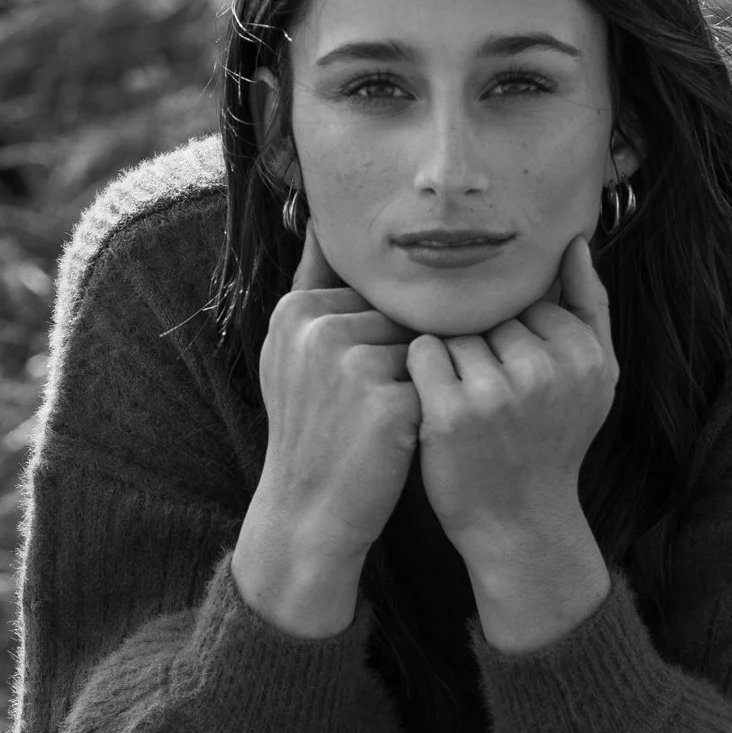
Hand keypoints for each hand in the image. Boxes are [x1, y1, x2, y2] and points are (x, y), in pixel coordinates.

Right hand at [255, 221, 422, 561]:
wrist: (309, 514)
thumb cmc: (313, 432)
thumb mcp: (292, 357)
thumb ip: (314, 288)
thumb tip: (322, 218)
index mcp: (297, 310)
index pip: (377, 295)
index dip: (386, 337)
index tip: (369, 376)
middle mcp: (319, 327)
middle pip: (404, 317)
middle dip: (406, 357)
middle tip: (378, 404)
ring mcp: (351, 362)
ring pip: (427, 347)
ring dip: (424, 380)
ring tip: (386, 420)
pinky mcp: (385, 399)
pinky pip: (440, 381)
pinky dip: (434, 406)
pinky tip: (404, 434)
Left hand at [404, 234, 617, 557]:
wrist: (519, 522)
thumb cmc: (553, 442)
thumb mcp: (596, 378)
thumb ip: (589, 305)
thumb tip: (573, 240)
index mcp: (584, 354)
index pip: (528, 301)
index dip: (513, 335)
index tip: (519, 377)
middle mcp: (545, 369)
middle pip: (488, 314)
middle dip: (481, 345)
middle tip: (492, 396)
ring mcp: (496, 391)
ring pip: (452, 331)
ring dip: (449, 359)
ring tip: (467, 402)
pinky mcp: (450, 412)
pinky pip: (421, 352)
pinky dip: (421, 372)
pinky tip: (435, 403)